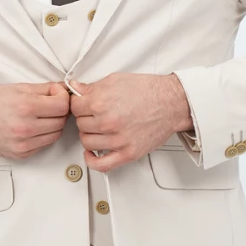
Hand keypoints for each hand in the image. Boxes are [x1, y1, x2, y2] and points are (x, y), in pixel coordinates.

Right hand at [0, 82, 70, 159]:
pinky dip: (44, 135)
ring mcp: (23, 143)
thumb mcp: (19, 87)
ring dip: (54, 124)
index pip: (62, 106)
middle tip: (51, 104)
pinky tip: (35, 126)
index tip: (57, 94)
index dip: (63, 97)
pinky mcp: (21, 153)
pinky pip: (44, 144)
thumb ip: (45, 88)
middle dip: (60, 110)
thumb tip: (64, 89)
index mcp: (25, 106)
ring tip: (42, 115)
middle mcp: (25, 127)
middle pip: (61, 121)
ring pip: (55, 134)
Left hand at [68, 72, 187, 171]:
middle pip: (80, 124)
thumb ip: (92, 86)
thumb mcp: (116, 80)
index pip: (74, 107)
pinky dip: (92, 160)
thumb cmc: (148, 91)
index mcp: (101, 103)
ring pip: (87, 142)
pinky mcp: (127, 153)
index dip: (78, 104)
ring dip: (89, 135)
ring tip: (98, 128)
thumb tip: (75, 88)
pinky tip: (92, 152)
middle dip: (86, 118)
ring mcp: (117, 140)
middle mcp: (108, 122)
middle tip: (94, 114)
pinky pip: (101, 165)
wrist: (171, 103)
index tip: (83, 104)